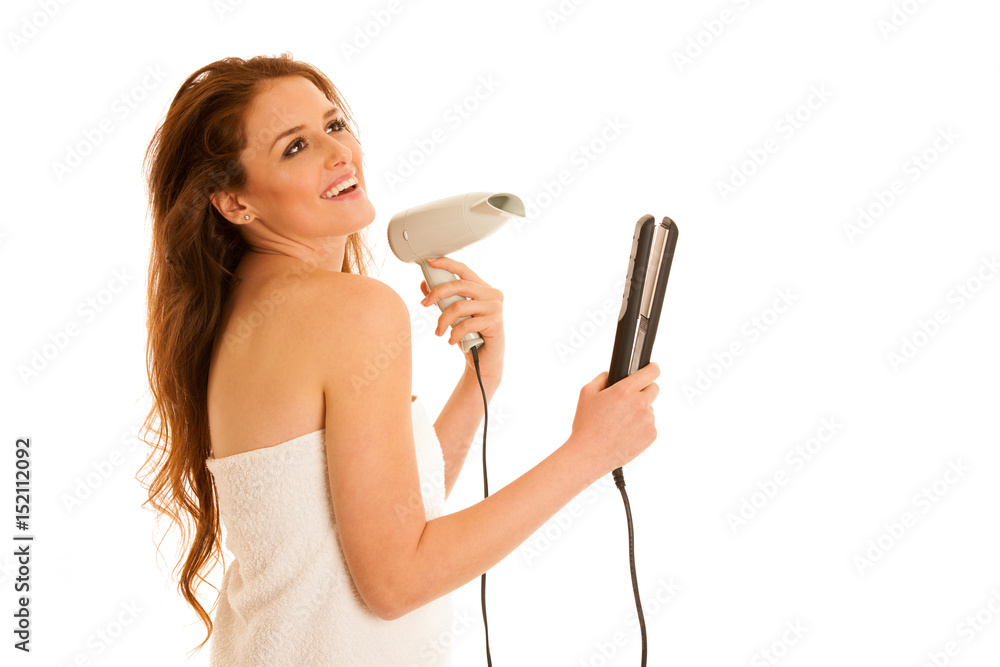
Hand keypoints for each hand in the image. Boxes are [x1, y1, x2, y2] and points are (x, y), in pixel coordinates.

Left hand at [419, 256, 504, 380]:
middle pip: (460, 285)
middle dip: (438, 293)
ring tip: (438, 332)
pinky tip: (451, 341)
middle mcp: (492, 294)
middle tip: (424, 304)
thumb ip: (443, 299)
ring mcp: (495, 308)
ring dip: (443, 320)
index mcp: (483, 288)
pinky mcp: (495, 322)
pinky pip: (466, 324)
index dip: (447, 264)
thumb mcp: (454, 315)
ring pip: (460, 306)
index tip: (430, 262)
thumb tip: (424, 284)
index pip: (465, 270)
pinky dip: (454, 333)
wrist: (485, 361)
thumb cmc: (471, 335)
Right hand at [568, 362, 660, 476]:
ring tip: (621, 422)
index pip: (651, 372)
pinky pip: (650, 425)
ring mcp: (648, 420)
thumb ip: (602, 378)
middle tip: (628, 401)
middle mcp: (640, 404)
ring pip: (649, 408)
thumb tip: (613, 375)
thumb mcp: (586, 393)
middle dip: (643, 391)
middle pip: (654, 389)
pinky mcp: (651, 435)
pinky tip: (626, 432)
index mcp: (624, 391)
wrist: (589, 454)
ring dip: (640, 411)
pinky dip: (641, 426)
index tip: (652, 368)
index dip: (652, 368)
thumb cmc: (586, 425)